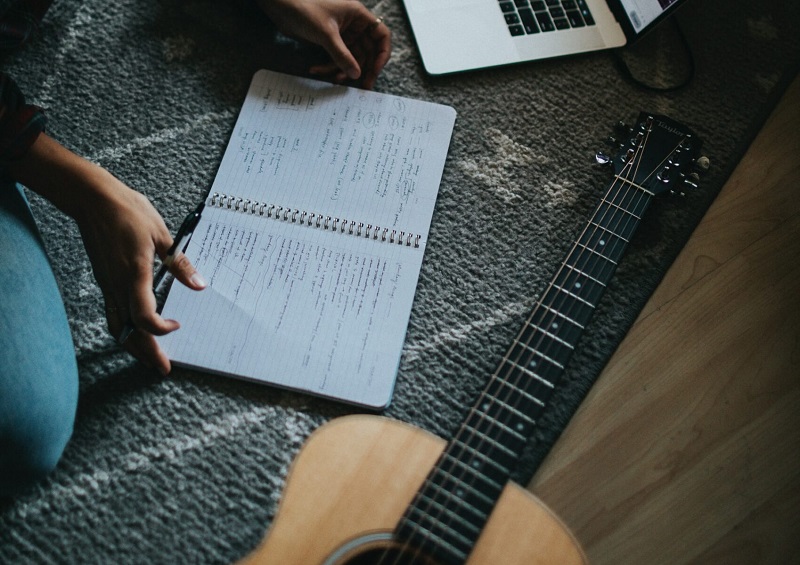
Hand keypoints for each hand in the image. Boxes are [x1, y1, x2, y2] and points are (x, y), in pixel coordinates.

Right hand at [6, 134, 205, 373]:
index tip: (176, 326)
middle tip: (162, 369)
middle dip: (146, 352)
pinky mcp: (104, 280)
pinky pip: (113, 312)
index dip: (160, 329)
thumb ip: (180, 263)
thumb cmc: (128, 211)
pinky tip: (135, 330)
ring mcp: (108, 284)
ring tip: (149, 356)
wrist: (92, 198)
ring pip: (118, 325)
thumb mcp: (162, 234)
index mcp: (134, 274)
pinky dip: (124, 328)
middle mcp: (117, 284)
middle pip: (129, 331)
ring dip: (133, 344)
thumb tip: (200, 285)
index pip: (143, 316)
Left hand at [257, 0, 390, 88]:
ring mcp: (342, 34)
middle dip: (363, 69)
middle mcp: (353, 25)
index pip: (381, 35)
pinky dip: (328, 66)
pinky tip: (316, 69)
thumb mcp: (326, 34)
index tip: (375, 70)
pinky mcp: (329, 42)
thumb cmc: (304, 9)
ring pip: (351, 58)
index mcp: (358, 16)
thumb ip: (342, 55)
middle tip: (363, 86)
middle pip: (367, 51)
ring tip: (333, 79)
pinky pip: (336, 59)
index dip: (382, 54)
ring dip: (342, 70)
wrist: (280, 6)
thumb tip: (356, 74)